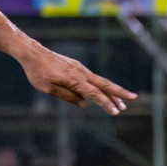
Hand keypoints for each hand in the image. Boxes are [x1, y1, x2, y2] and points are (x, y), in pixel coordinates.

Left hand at [17, 43, 136, 115]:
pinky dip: (101, 86)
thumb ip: (67, 96)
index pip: (94, 94)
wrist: (33, 53)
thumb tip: (84, 104)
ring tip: (122, 101)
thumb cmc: (37, 72)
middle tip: (133, 99)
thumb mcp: (48, 88)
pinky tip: (103, 93)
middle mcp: (80, 73)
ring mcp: (80, 69)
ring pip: (100, 81)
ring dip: (112, 91)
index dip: (106, 103)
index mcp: (74, 79)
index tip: (116, 112)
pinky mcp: (77, 67)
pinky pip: (92, 78)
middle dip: (119, 93)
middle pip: (104, 84)